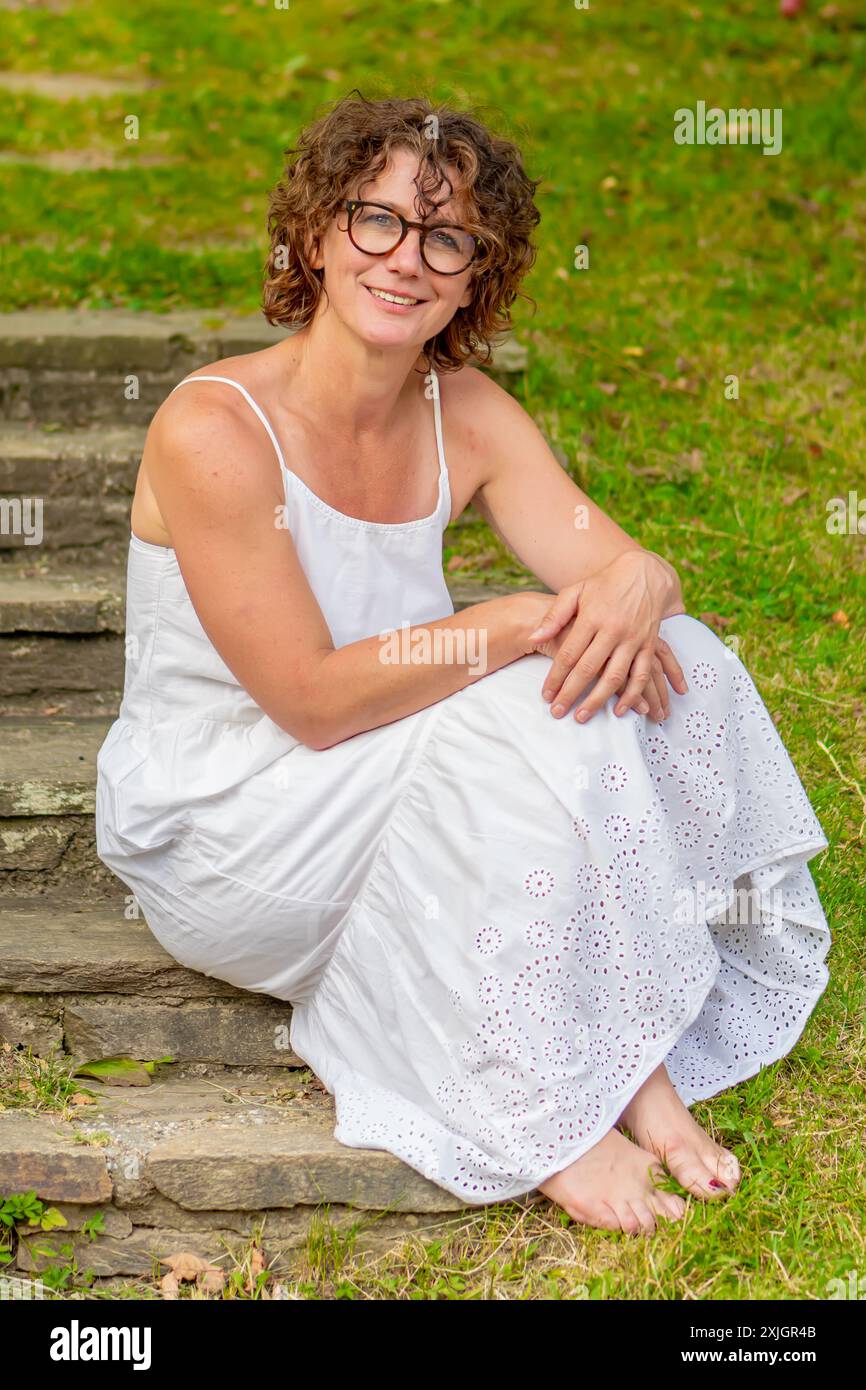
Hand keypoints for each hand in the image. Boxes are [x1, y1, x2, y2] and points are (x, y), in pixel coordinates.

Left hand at [526, 550, 687, 722]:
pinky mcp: (649, 644)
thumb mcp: (576, 591)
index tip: (546, 695)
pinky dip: (633, 695)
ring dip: (598, 700)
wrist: (645, 573)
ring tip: (582, 716)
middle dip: (571, 694)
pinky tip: (621, 710)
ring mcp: (633, 639)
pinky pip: (642, 675)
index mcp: (592, 617)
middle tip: (557, 712)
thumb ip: (554, 616)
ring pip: (615, 677)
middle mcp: (613, 630)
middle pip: (588, 669)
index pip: (569, 654)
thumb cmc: (604, 584)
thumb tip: (534, 638)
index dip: (556, 677)